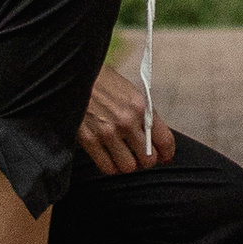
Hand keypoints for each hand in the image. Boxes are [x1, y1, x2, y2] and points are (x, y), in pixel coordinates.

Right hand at [77, 59, 173, 176]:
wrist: (76, 76)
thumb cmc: (102, 81)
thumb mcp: (129, 92)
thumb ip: (143, 114)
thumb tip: (153, 137)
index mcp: (140, 106)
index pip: (164, 139)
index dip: (166, 152)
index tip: (164, 156)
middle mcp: (126, 121)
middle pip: (148, 158)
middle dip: (146, 159)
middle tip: (140, 155)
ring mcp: (108, 133)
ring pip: (128, 167)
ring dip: (127, 164)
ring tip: (124, 157)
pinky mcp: (90, 141)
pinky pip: (107, 167)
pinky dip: (111, 167)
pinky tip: (110, 158)